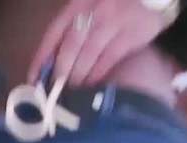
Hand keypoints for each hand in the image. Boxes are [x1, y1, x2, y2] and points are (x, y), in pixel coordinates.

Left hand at [28, 0, 172, 86]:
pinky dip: (97, 73)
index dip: (42, 57)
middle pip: (70, 45)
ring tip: (72, 90)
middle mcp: (93, 10)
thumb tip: (49, 64)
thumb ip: (71, 32)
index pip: (53, 33)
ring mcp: (112, 20)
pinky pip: (109, 57)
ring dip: (78, 75)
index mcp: (77, 4)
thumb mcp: (88, 12)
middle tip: (55, 89)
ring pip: (88, 53)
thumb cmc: (114, 10)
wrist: (152, 2)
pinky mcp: (130, 33)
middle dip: (60, 71)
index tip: (34, 78)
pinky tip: (92, 84)